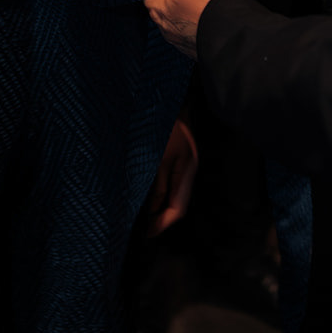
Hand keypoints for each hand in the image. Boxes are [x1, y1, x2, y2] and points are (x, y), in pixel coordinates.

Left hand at [144, 0, 246, 57]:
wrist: (238, 35)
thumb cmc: (211, 4)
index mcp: (159, 9)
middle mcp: (168, 29)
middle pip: (166, 5)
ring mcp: (184, 41)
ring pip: (182, 18)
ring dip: (191, 8)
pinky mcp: (201, 47)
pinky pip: (197, 30)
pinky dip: (203, 20)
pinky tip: (214, 12)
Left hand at [144, 117, 197, 236]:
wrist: (163, 97)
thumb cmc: (160, 125)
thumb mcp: (155, 158)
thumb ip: (157, 185)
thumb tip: (152, 212)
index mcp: (187, 169)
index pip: (179, 207)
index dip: (164, 224)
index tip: (148, 235)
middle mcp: (188, 168)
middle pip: (178, 203)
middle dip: (162, 218)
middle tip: (144, 230)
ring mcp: (184, 162)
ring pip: (174, 193)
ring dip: (160, 206)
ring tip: (143, 217)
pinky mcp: (176, 156)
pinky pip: (170, 183)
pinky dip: (159, 193)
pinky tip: (147, 196)